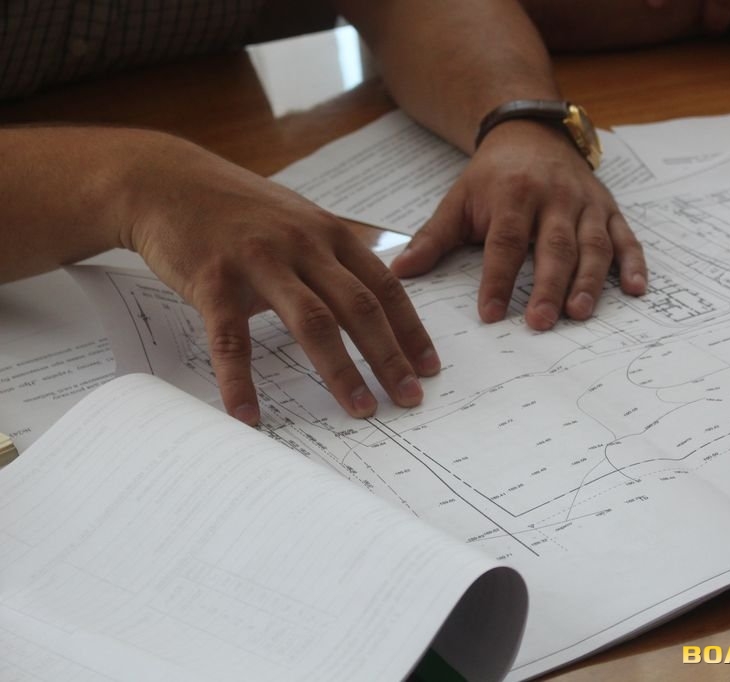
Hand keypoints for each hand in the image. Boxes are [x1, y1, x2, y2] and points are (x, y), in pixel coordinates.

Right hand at [123, 134, 439, 423]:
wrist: (166, 181)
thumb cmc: (239, 209)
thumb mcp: (299, 220)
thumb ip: (336, 255)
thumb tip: (380, 293)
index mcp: (328, 234)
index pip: (384, 286)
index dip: (411, 328)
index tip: (430, 367)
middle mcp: (302, 244)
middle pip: (359, 306)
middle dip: (389, 356)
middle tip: (410, 398)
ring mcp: (258, 260)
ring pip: (311, 322)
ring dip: (341, 371)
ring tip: (361, 409)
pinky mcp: (212, 279)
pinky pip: (231, 339)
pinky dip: (239, 381)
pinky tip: (248, 415)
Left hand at [390, 121, 647, 330]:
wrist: (531, 130)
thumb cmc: (492, 175)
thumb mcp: (458, 199)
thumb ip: (432, 238)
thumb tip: (400, 273)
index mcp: (512, 194)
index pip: (505, 242)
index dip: (497, 279)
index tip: (490, 315)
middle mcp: (553, 197)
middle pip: (553, 246)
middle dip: (548, 286)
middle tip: (540, 323)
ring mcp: (586, 203)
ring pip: (593, 244)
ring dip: (590, 281)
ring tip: (580, 313)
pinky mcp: (609, 209)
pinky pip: (627, 237)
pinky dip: (635, 263)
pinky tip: (637, 290)